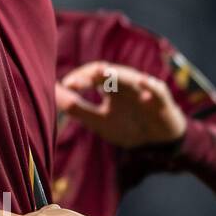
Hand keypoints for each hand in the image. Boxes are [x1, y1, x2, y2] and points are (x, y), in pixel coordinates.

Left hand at [56, 61, 187, 149]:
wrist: (158, 142)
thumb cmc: (127, 127)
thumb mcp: (99, 121)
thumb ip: (76, 108)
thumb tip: (52, 93)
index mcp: (111, 87)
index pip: (93, 74)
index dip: (80, 77)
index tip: (66, 85)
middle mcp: (127, 84)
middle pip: (110, 72)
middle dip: (92, 75)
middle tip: (76, 83)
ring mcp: (145, 90)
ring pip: (132, 78)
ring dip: (118, 75)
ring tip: (103, 72)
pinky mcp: (163, 101)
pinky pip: (158, 90)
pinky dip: (150, 86)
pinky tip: (142, 82)